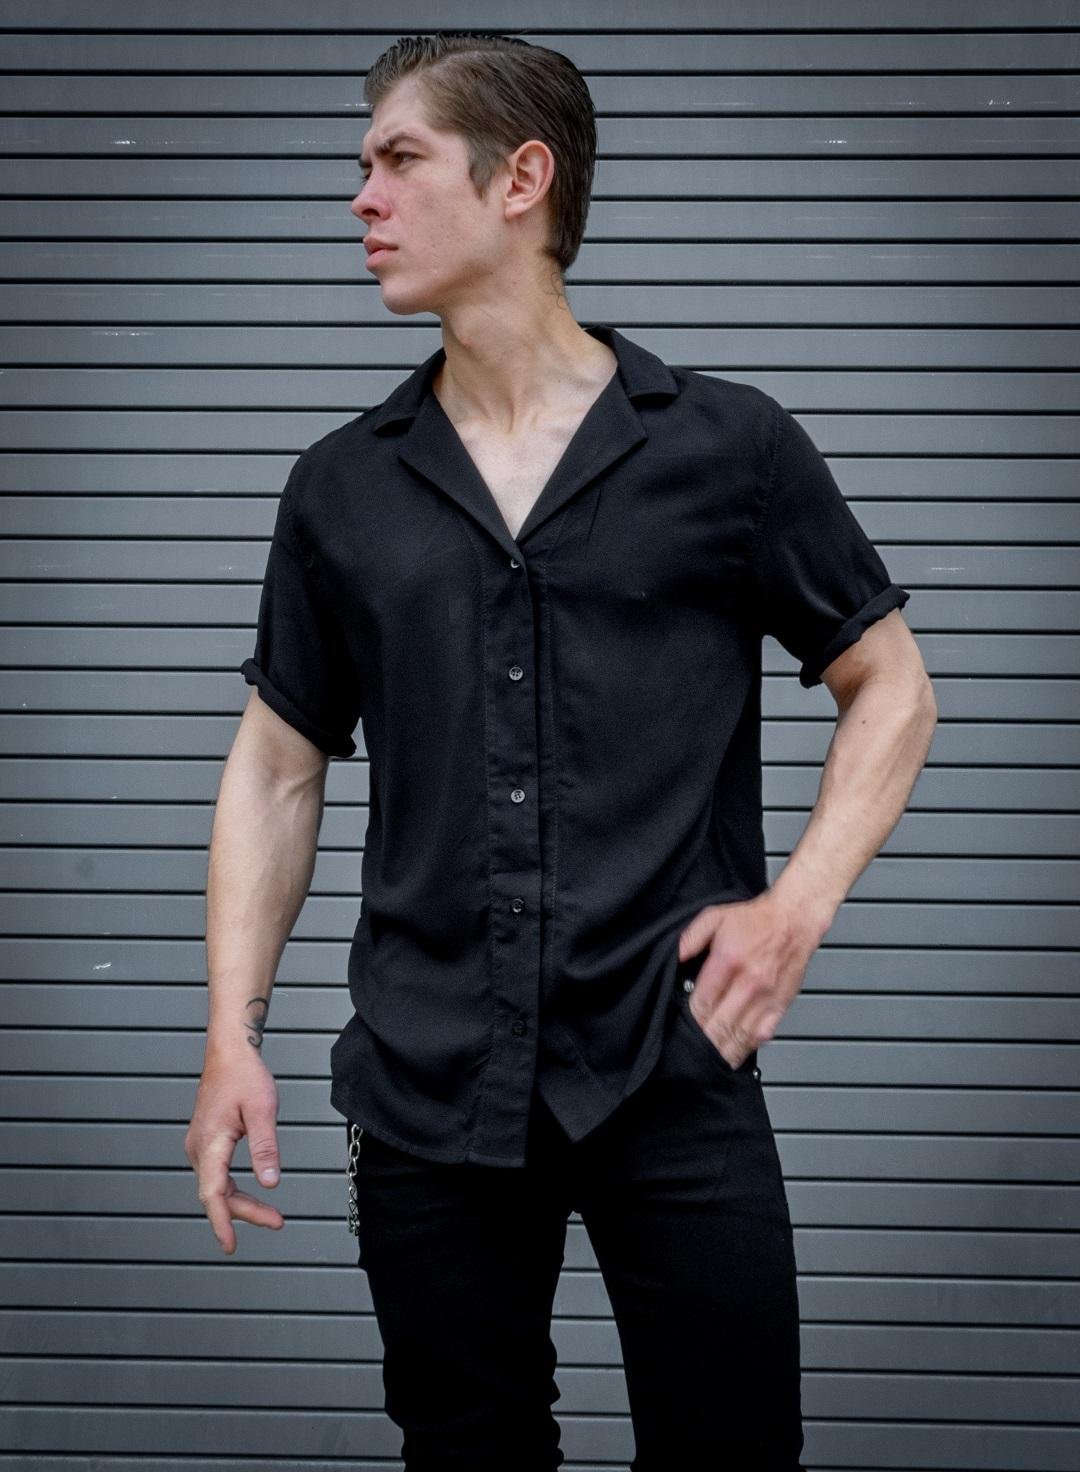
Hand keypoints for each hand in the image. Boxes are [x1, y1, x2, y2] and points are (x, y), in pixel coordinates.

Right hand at [184, 1046, 284, 1254]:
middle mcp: (198, 1149)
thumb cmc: (245, 1076)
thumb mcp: (263, 1110)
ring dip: (241, 1203)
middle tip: (278, 1222)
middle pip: (217, 1195)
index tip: (230, 1246)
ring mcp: (200, 1146)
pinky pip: (217, 1176)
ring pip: (217, 1187)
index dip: (222, 1222)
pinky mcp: (206, 1143)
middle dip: (245, 1214)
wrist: (229, 1052)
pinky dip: (233, 1190)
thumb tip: (270, 1184)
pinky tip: (252, 1195)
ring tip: (272, 1216)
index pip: (213, 1194)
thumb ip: (266, 1148)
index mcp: (210, 1143)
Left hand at [677, 890, 818, 1069]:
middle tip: (689, 1051)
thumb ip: (690, 937)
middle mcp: (749, 983)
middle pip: (720, 1025)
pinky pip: (762, 1035)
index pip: (702, 1002)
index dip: (689, 1019)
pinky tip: (734, 1053)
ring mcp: (766, 997)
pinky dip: (746, 1047)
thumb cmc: (756, 919)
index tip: (680, 1025)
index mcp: (729, 961)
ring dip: (723, 1051)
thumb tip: (675, 957)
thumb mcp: (714, 916)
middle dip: (702, 1042)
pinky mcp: (780, 1005)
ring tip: (708, 1061)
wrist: (794, 919)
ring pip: (741, 1037)